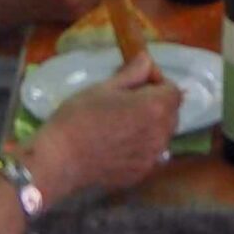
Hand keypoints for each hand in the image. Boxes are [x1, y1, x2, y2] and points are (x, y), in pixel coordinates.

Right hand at [30, 54, 183, 198]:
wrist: (60, 160)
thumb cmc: (80, 117)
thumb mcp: (104, 88)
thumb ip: (132, 74)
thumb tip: (147, 59)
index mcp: (156, 108)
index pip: (173, 90)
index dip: (158, 83)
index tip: (138, 82)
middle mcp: (161, 134)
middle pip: (171, 114)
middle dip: (156, 104)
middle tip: (129, 101)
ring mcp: (153, 158)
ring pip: (161, 135)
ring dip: (150, 127)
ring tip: (123, 124)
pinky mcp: (142, 174)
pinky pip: (150, 155)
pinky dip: (141, 147)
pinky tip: (118, 145)